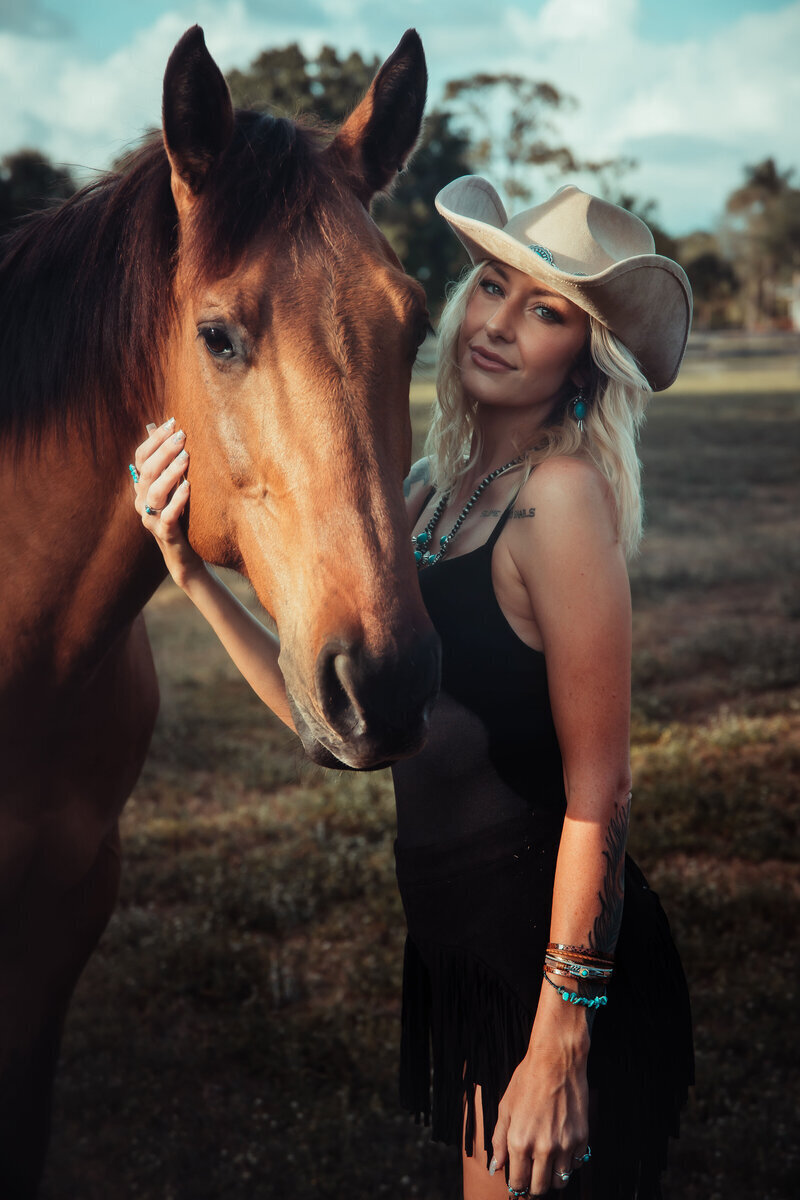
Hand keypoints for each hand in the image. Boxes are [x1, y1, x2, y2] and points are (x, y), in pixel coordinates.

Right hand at [131, 418, 202, 587]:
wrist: (185, 555)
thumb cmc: (181, 516)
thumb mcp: (174, 487)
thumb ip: (166, 461)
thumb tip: (159, 426)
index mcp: (142, 487)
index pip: (141, 458)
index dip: (154, 440)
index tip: (172, 423)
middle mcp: (142, 501)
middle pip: (147, 471)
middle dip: (164, 451)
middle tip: (182, 436)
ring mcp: (151, 519)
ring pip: (154, 492)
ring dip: (170, 473)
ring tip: (186, 457)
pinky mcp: (165, 534)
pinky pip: (168, 516)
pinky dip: (178, 500)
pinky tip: (189, 487)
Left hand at [491, 1027, 589, 1196]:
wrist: (556, 1060)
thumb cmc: (528, 1080)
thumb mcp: (505, 1107)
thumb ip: (499, 1140)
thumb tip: (496, 1166)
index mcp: (520, 1142)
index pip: (519, 1183)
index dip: (517, 1187)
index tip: (518, 1183)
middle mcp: (543, 1148)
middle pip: (540, 1189)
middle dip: (534, 1186)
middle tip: (532, 1177)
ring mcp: (565, 1144)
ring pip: (560, 1181)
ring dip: (552, 1177)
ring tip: (547, 1163)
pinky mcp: (581, 1138)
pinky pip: (576, 1164)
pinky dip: (569, 1163)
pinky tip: (562, 1149)